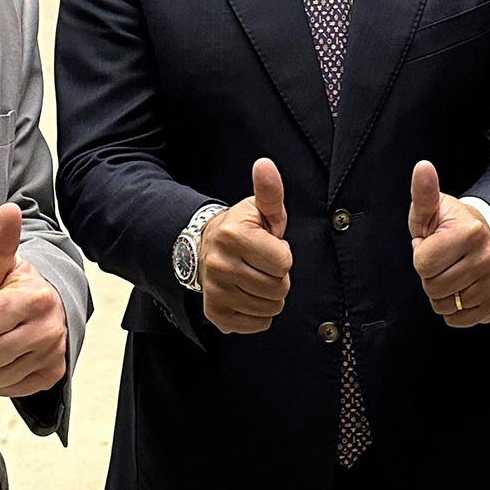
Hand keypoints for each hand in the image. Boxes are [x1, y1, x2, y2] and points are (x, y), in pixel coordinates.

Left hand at [0, 203, 68, 396]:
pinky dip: (4, 376)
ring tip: (3, 340)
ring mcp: (51, 355)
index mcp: (35, 299)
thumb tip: (7, 209)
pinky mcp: (52, 376)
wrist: (53, 308)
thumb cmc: (17, 288)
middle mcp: (48, 329)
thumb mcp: (3, 266)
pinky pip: (6, 389)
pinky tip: (14, 356)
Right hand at [199, 158, 292, 334]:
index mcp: (234, 236)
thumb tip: (265, 165)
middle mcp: (220, 266)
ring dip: (270, 295)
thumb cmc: (242, 229)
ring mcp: (216, 292)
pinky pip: (258, 324)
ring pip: (270, 308)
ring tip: (255, 277)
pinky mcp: (216, 314)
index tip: (268, 246)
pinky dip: (259, 313)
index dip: (282, 255)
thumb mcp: (259, 208)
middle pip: (278, 288)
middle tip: (262, 264)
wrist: (205, 249)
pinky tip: (248, 294)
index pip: (284, 263)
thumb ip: (270, 191)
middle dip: (277, 277)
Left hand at [409, 161, 489, 326]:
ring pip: (446, 306)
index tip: (432, 245)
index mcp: (469, 232)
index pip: (423, 264)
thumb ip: (423, 192)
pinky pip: (462, 320)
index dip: (421, 256)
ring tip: (450, 273)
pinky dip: (455, 310)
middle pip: (434, 288)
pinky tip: (460, 288)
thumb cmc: (451, 225)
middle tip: (442, 261)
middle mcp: (487, 257)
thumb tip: (422, 168)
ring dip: (442, 294)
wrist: (483, 237)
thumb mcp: (432, 208)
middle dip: (430, 276)